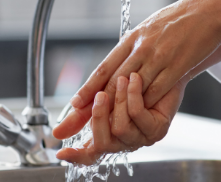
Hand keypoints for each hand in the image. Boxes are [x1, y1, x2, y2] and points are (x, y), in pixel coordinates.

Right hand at [55, 72, 186, 164]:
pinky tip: (134, 80)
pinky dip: (132, 95)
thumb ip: (83, 111)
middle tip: (100, 94)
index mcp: (109, 134)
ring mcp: (141, 137)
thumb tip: (57, 132)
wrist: (163, 64)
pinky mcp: (157, 129)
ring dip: (118, 100)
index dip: (77, 156)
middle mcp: (124, 140)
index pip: (91, 154)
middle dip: (98, 116)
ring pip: (119, 128)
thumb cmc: (131, 77)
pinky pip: (137, 115)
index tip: (61, 152)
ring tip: (122, 79)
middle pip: (102, 143)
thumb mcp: (101, 92)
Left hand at [69, 0, 220, 112]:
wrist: (209, 12)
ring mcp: (158, 58)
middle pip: (113, 82)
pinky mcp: (176, 66)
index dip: (87, 88)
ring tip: (107, 124)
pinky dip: (146, 104)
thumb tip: (118, 64)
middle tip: (79, 120)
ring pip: (132, 89)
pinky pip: (156, 91)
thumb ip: (133, 47)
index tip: (74, 104)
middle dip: (94, 105)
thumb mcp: (149, 28)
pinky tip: (140, 114)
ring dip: (120, 109)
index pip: (103, 67)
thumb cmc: (179, 20)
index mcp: (132, 38)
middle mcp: (140, 48)